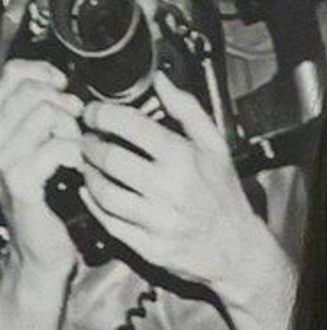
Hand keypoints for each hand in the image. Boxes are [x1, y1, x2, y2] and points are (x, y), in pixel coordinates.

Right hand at [0, 60, 83, 275]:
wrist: (40, 250)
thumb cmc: (50, 200)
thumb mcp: (43, 147)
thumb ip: (44, 114)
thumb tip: (59, 83)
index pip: (13, 73)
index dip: (45, 74)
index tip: (64, 90)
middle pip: (34, 91)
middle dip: (66, 106)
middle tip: (75, 131)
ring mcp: (0, 158)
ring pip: (46, 115)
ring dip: (73, 131)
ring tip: (76, 153)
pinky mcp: (18, 180)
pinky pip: (56, 147)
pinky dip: (75, 154)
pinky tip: (76, 168)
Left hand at [77, 76, 261, 289]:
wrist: (237, 248)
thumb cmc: (224, 196)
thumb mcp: (215, 147)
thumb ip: (187, 110)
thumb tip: (162, 81)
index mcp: (185, 158)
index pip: (129, 125)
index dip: (101, 115)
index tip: (93, 113)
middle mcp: (170, 188)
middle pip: (109, 158)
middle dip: (88, 144)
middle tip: (87, 140)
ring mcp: (159, 219)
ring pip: (103, 192)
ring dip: (87, 175)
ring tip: (89, 166)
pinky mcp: (149, 245)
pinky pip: (108, 222)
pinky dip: (92, 204)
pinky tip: (92, 193)